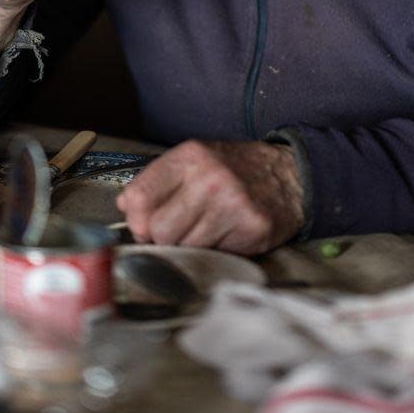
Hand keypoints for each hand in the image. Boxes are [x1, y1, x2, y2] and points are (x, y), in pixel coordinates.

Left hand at [116, 140, 304, 254]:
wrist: (289, 176)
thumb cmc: (234, 171)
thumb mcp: (196, 161)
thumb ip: (158, 180)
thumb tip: (124, 206)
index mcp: (189, 156)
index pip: (138, 197)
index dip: (137, 220)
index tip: (146, 226)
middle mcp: (209, 176)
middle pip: (159, 230)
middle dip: (164, 239)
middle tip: (180, 232)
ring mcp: (232, 202)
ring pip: (185, 248)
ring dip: (192, 246)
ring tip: (208, 230)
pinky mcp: (251, 227)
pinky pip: (214, 255)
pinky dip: (216, 252)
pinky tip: (227, 235)